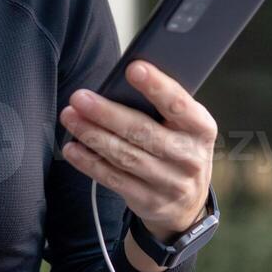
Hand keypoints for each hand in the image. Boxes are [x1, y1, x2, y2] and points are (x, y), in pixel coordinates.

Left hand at [58, 60, 216, 263]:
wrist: (189, 203)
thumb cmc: (179, 148)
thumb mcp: (185, 127)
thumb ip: (162, 108)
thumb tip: (119, 83)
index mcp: (201, 128)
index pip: (179, 104)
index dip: (157, 86)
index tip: (133, 68)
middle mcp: (189, 157)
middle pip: (143, 132)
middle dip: (107, 113)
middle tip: (80, 98)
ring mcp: (170, 183)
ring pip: (125, 156)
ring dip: (92, 135)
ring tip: (70, 117)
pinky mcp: (148, 200)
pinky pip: (114, 179)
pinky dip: (90, 162)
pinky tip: (73, 148)